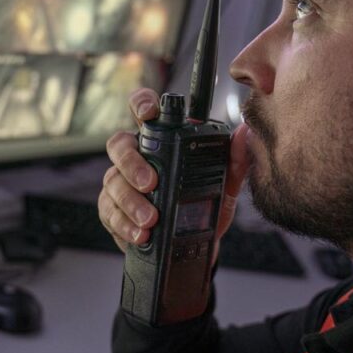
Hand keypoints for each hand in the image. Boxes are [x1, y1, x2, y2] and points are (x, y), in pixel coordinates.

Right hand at [98, 88, 251, 254]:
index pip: (143, 111)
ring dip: (131, 201)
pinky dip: (124, 223)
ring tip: (151, 219)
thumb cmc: (202, 207)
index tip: (149, 113)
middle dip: (132, 163)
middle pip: (119, 145)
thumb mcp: (224, 186)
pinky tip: (140, 233)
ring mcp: (120, 182)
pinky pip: (109, 210)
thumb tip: (244, 133)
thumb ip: (233, 161)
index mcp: (161, 143)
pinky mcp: (112, 209)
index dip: (142, 104)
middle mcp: (136, 157)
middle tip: (152, 183)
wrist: (191, 248)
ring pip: (112, 180)